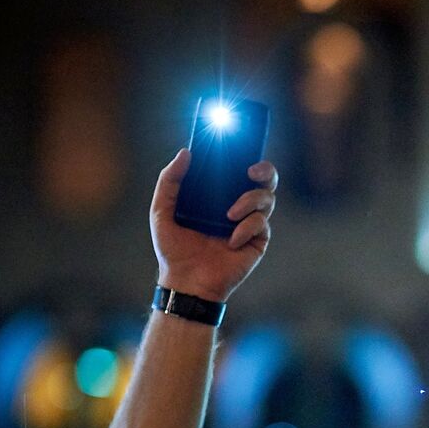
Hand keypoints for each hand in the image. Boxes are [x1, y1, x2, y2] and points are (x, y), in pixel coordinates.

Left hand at [150, 149, 277, 302]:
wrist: (186, 281)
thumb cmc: (173, 249)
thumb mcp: (162, 210)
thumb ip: (170, 180)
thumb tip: (185, 152)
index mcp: (219, 196)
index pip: (239, 170)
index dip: (247, 156)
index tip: (242, 146)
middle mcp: (238, 206)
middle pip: (265, 181)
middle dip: (265, 171)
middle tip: (252, 171)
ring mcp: (250, 224)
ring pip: (266, 199)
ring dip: (250, 201)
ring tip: (229, 214)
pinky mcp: (258, 242)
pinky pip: (262, 225)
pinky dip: (247, 228)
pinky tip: (231, 241)